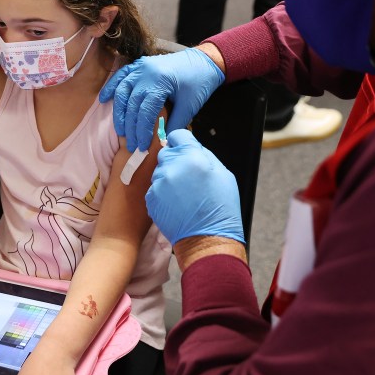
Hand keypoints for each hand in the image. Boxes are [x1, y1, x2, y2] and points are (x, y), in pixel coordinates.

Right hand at [99, 46, 223, 151]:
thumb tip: (162, 142)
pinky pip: (121, 76)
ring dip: (118, 113)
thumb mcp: (190, 106)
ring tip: (120, 131)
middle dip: (130, 127)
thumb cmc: (199, 83)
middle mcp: (147, 72)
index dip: (142, 131)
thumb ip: (174, 124)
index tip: (142, 146)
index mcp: (161, 81)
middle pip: (131, 104)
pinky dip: (111, 87)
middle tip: (131, 145)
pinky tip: (104, 100)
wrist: (204, 61)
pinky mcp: (139, 65)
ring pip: (122, 91)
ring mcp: (141, 67)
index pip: (145, 111)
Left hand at [146, 129, 243, 244]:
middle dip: (175, 160)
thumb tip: (191, 146)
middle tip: (187, 176)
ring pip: (159, 170)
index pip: (177, 135)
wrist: (206, 240)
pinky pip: (154, 187)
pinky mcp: (151, 198)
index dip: (182, 142)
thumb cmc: (219, 209)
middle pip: (166, 152)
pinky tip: (176, 202)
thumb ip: (204, 155)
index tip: (184, 149)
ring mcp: (159, 184)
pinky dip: (162, 192)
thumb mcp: (223, 175)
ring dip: (168, 176)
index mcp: (192, 158)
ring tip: (183, 193)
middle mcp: (172, 167)